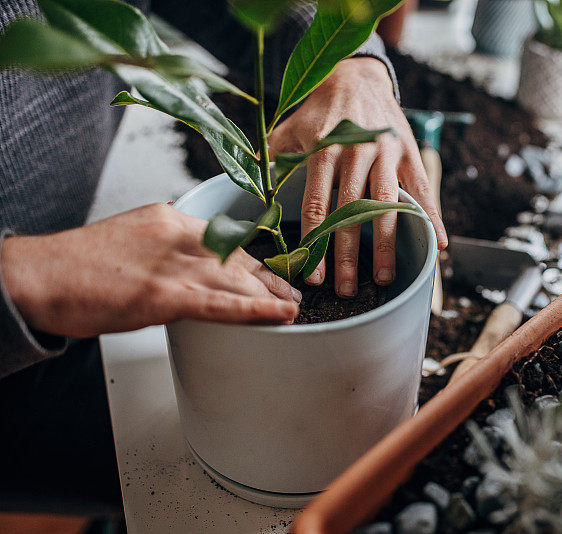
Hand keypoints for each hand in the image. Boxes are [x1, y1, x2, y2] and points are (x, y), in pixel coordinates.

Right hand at [0, 204, 299, 336]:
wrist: (36, 277)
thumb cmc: (77, 267)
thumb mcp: (132, 244)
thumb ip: (166, 252)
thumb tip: (190, 272)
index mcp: (168, 219)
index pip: (225, 239)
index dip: (253, 260)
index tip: (272, 271)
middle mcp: (176, 236)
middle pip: (236, 258)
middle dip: (267, 279)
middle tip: (292, 292)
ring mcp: (171, 265)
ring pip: (235, 280)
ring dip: (269, 296)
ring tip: (293, 307)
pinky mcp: (163, 294)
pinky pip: (220, 303)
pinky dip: (255, 310)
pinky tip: (279, 315)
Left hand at [268, 57, 446, 296]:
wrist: (356, 75)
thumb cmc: (318, 112)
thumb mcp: (289, 129)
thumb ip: (273, 162)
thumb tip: (253, 199)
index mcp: (323, 148)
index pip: (318, 205)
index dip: (315, 244)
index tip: (313, 276)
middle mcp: (356, 151)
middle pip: (352, 212)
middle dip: (349, 255)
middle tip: (347, 290)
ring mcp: (386, 152)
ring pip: (387, 205)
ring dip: (387, 245)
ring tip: (384, 277)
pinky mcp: (409, 152)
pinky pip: (423, 189)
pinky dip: (432, 217)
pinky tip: (439, 244)